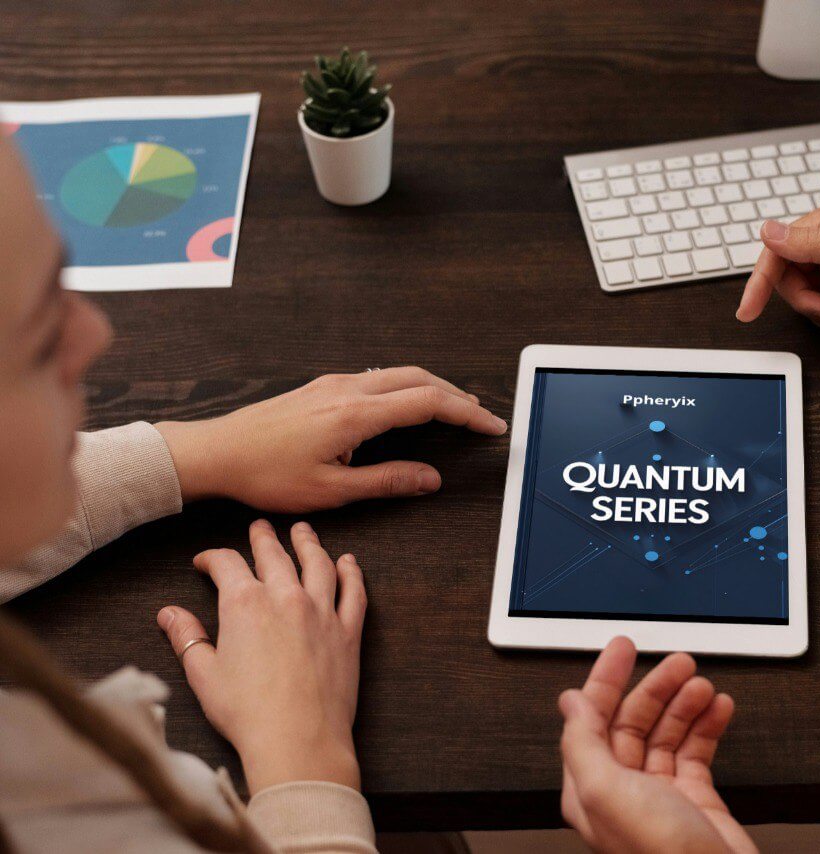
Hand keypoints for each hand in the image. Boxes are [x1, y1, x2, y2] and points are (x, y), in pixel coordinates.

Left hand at [156, 367, 506, 512]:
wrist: (216, 453)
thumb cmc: (265, 475)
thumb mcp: (332, 491)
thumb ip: (387, 481)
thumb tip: (430, 479)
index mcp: (356, 414)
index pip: (429, 403)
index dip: (467, 413)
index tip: (491, 425)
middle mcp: (348, 389)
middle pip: (420, 378)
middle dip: (457, 396)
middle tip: (481, 416)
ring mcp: (333, 384)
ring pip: (398, 374)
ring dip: (432, 388)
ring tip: (454, 408)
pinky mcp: (322, 387)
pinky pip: (377, 377)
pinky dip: (406, 387)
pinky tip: (407, 404)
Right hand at [157, 520, 364, 793]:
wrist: (297, 739)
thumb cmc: (246, 713)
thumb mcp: (203, 674)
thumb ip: (186, 637)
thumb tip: (168, 613)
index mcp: (244, 605)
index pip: (227, 565)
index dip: (213, 558)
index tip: (205, 562)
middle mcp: (286, 598)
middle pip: (275, 555)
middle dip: (263, 538)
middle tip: (259, 527)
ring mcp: (322, 612)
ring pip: (318, 564)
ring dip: (309, 543)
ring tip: (303, 531)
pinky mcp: (348, 631)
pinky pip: (354, 592)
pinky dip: (352, 573)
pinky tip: (349, 563)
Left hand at [558, 637, 754, 853]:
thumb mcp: (606, 792)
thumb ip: (583, 744)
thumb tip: (569, 703)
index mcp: (591, 787)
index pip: (592, 720)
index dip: (605, 680)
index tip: (622, 648)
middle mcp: (623, 790)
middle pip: (634, 722)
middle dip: (655, 687)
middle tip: (678, 661)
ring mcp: (661, 796)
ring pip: (668, 733)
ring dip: (685, 704)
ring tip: (702, 685)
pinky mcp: (696, 801)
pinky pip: (698, 751)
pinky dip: (709, 726)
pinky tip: (718, 709)